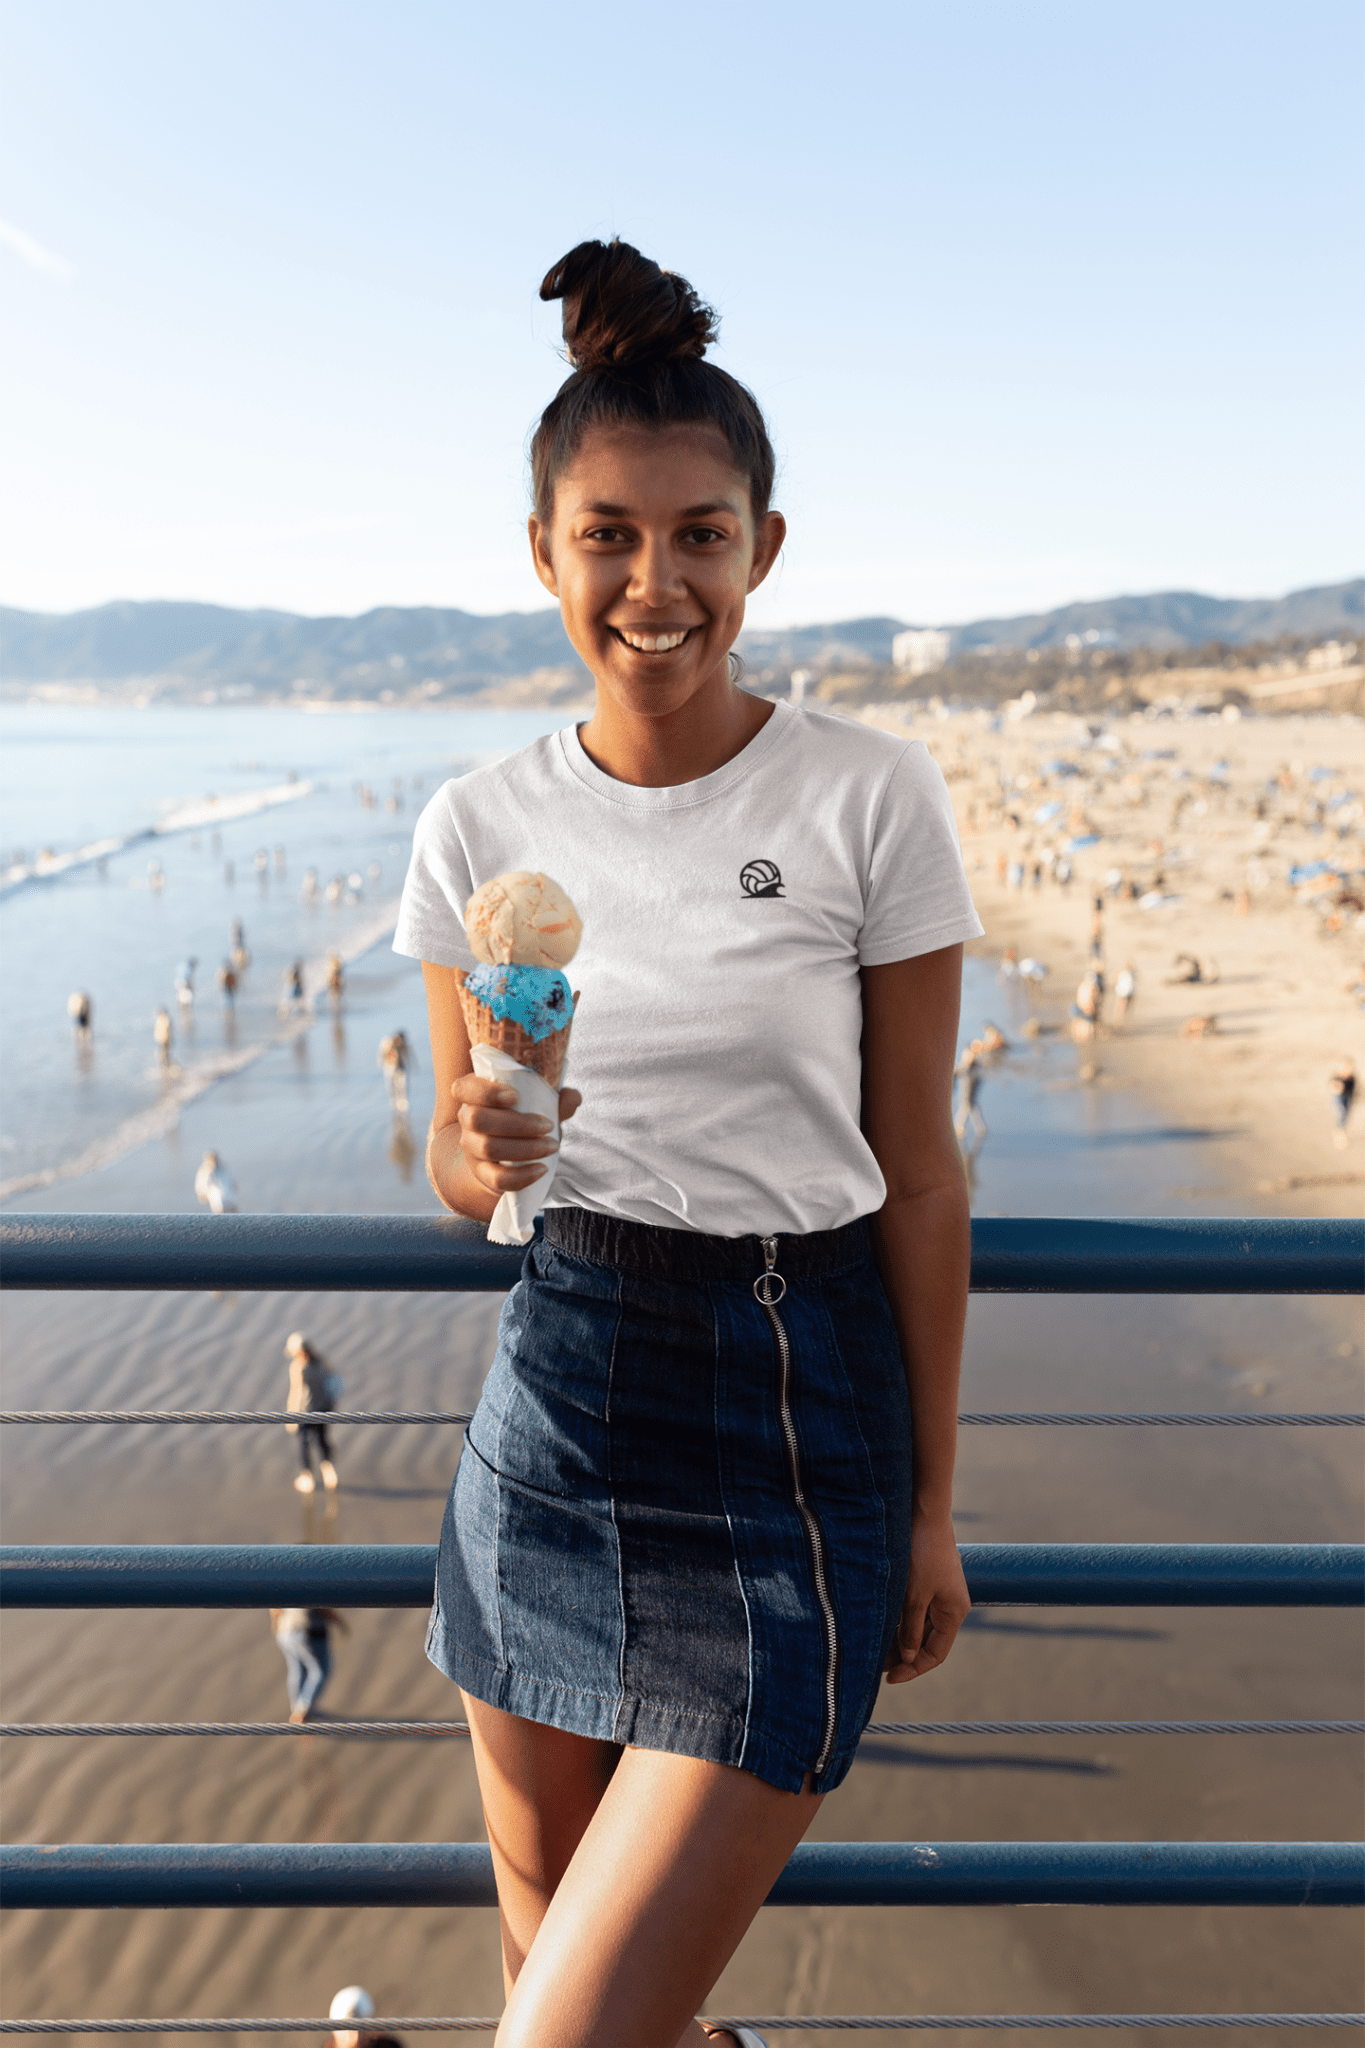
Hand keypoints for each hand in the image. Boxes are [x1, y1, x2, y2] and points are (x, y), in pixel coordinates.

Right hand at [450, 1073, 581, 1198]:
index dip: (486, 1092)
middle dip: (517, 1123)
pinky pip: (497, 1178)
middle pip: (478, 1119)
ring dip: (525, 1148)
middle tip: (548, 1126)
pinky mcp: (482, 1173)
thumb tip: (572, 1097)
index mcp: (474, 1094)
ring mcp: (472, 1147)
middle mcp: (467, 1119)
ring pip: (488, 1148)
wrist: (506, 1156)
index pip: (463, 1088)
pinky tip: (542, 1169)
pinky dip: (522, 1175)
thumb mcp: (537, 1105)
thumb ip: (555, 1099)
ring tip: (552, 1146)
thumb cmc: (522, 1120)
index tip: (515, 1096)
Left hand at [885, 1511, 969, 1682]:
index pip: (935, 1654)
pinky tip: (880, 1626)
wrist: (925, 1513)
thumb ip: (909, 1628)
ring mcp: (939, 1593)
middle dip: (902, 1655)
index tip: (890, 1678)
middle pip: (926, 1641)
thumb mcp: (914, 1595)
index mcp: (954, 1613)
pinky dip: (898, 1620)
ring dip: (898, 1638)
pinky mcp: (927, 1581)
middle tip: (875, 1665)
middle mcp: (949, 1606)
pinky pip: (914, 1610)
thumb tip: (907, 1656)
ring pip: (917, 1626)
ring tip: (873, 1649)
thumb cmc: (923, 1553)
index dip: (914, 1669)